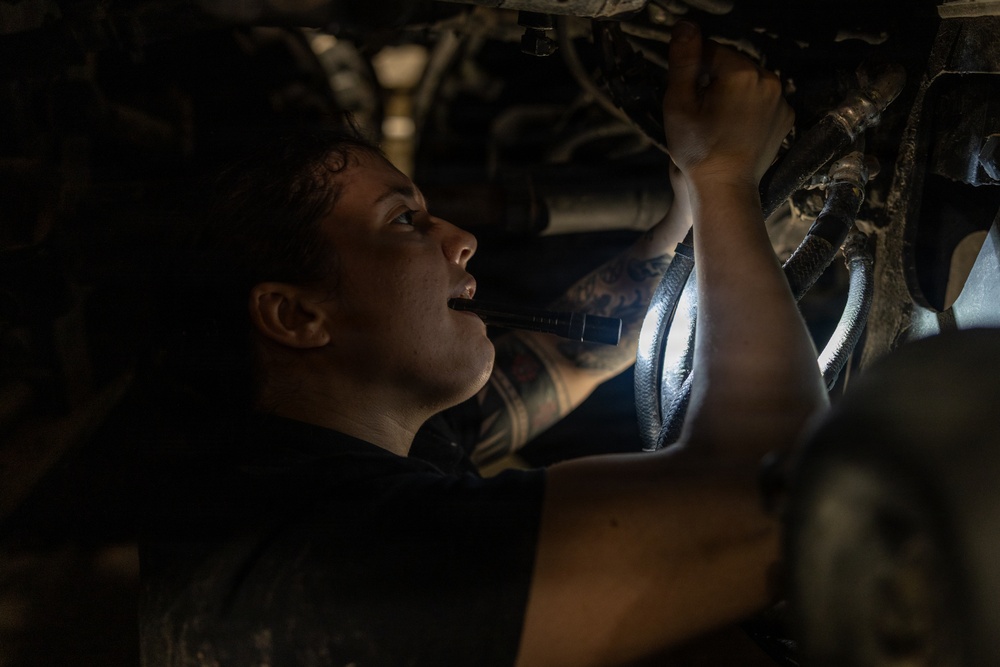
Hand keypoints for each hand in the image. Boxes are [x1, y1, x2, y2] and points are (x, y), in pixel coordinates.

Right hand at [662, 21, 793, 186]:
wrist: (725, 188)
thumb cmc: (697, 150)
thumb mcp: (679, 103)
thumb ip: (683, 61)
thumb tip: (686, 25)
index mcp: (741, 72)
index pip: (711, 50)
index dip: (693, 69)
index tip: (685, 93)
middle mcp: (768, 79)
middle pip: (733, 64)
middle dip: (715, 79)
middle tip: (699, 110)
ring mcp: (781, 100)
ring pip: (748, 81)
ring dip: (732, 91)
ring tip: (716, 120)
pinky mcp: (785, 117)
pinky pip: (763, 99)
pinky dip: (748, 106)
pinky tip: (733, 127)